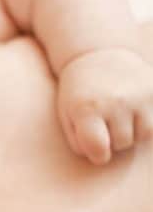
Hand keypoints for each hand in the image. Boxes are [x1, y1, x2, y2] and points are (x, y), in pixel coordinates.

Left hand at [57, 47, 152, 164]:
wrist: (98, 54)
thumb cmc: (79, 94)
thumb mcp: (68, 117)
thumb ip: (80, 143)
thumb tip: (101, 157)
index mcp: (87, 109)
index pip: (99, 151)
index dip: (98, 154)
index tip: (96, 146)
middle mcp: (115, 101)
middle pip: (121, 144)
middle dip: (114, 138)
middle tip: (106, 120)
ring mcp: (138, 94)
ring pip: (142, 135)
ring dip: (132, 131)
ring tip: (120, 115)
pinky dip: (146, 121)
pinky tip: (134, 111)